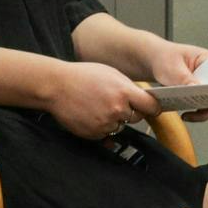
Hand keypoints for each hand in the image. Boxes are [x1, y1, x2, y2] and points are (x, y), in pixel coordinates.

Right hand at [44, 61, 161, 140]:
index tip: (151, 107)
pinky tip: (91, 113)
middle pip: (136, 117)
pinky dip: (101, 126)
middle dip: (130, 111)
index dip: (152, 107)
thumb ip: (129, 87)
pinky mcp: (94, 133)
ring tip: (98, 106)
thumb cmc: (81, 76)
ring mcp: (105, 123)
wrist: (55, 86)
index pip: (151, 106)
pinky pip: (106, 133)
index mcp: (123, 92)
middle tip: (115, 102)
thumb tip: (144, 100)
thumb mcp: (110, 73)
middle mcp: (116, 110)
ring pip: (120, 126)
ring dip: (114, 120)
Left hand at [141, 38, 207, 121]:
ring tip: (187, 114)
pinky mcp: (201, 95)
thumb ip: (184, 78)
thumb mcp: (172, 67)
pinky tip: (185, 115)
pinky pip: (204, 108)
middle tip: (201, 108)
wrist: (154, 62)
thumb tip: (197, 89)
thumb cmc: (164, 58)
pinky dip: (196, 114)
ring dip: (203, 110)